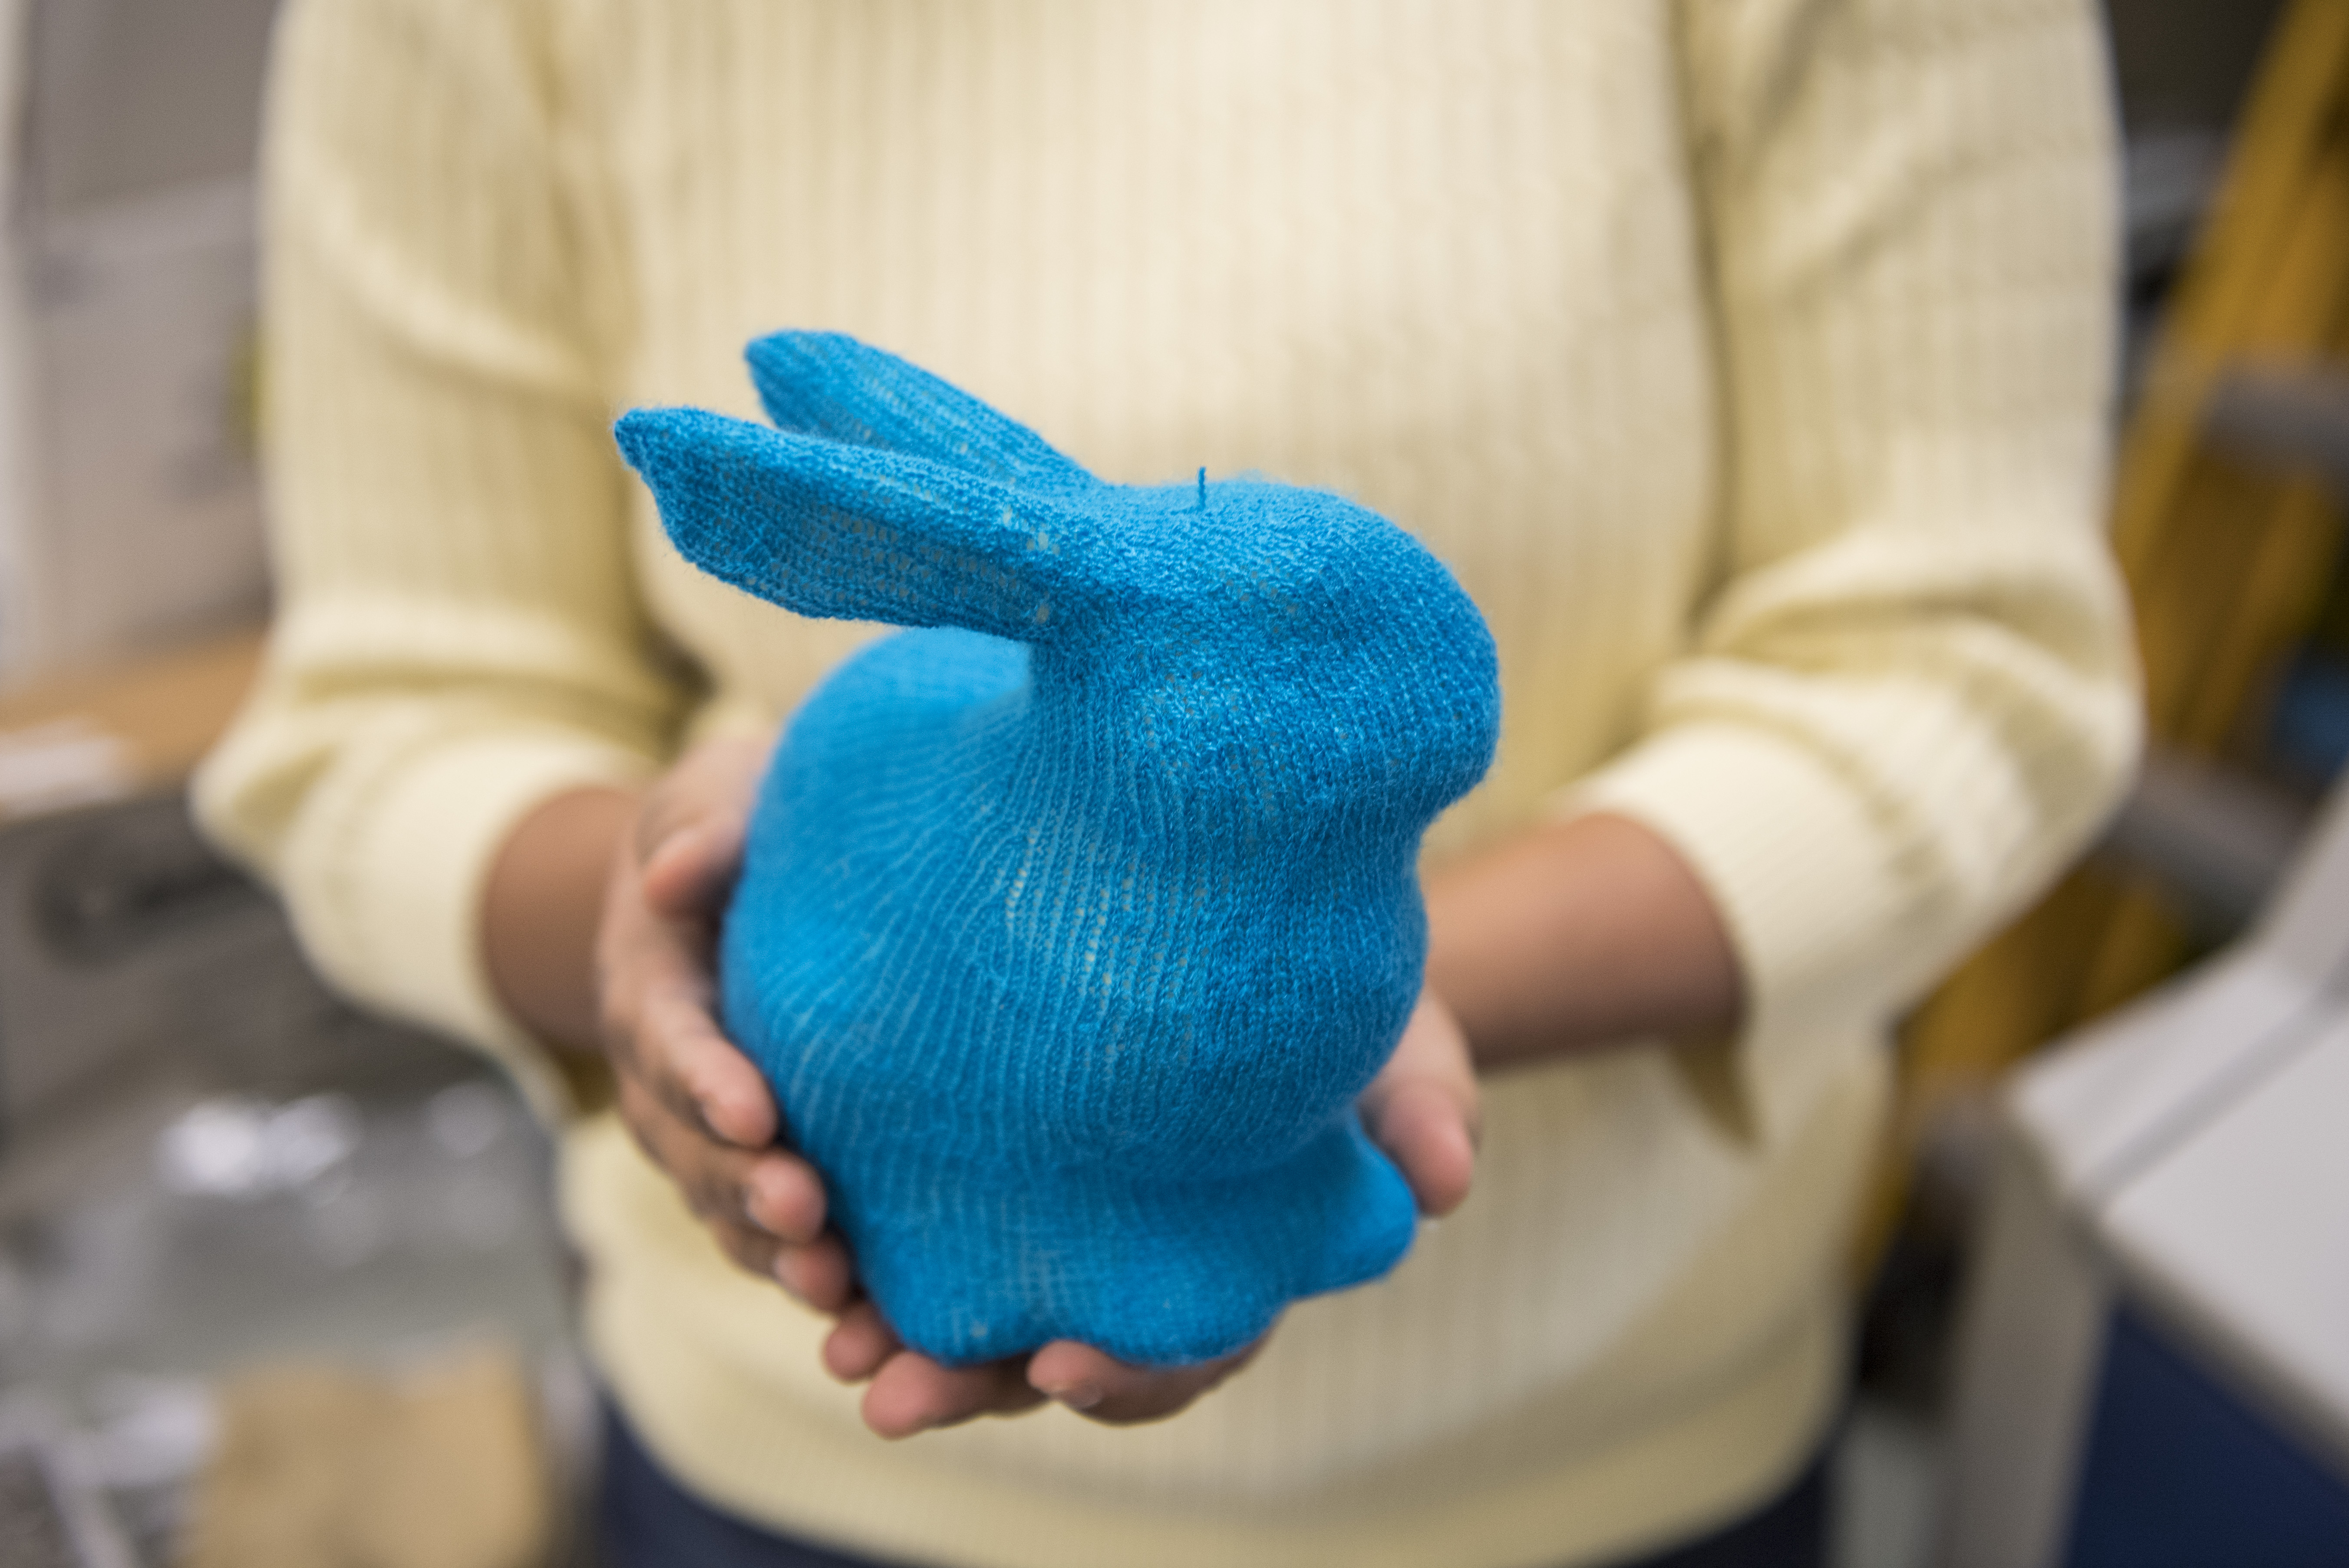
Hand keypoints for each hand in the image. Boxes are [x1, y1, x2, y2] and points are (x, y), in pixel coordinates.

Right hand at [594, 737, 854, 1312]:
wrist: (724, 873)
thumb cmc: (734, 825)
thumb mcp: (712, 796)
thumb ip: (702, 828)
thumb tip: (675, 874)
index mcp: (651, 985)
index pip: (669, 1036)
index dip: (704, 1078)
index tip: (754, 1110)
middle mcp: (662, 1075)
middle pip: (691, 1145)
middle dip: (744, 1185)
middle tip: (810, 1217)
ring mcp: (699, 1130)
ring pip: (722, 1204)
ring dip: (772, 1249)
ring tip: (836, 1287)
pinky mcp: (749, 1161)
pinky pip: (763, 1227)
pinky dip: (804, 1272)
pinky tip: (862, 1315)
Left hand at [819, 991, 1480, 1437]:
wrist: (1276, 938)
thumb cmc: (1358, 1017)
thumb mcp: (1406, 1051)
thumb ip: (1424, 1113)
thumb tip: (1447, 1183)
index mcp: (1232, 1262)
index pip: (1182, 1347)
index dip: (1131, 1370)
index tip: (1069, 1362)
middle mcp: (1135, 1260)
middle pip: (1049, 1354)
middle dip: (972, 1383)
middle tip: (890, 1394)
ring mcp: (1062, 1219)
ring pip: (974, 1306)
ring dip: (901, 1335)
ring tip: (831, 1338)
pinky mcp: (998, 1159)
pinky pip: (930, 1218)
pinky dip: (872, 1235)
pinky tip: (806, 1227)